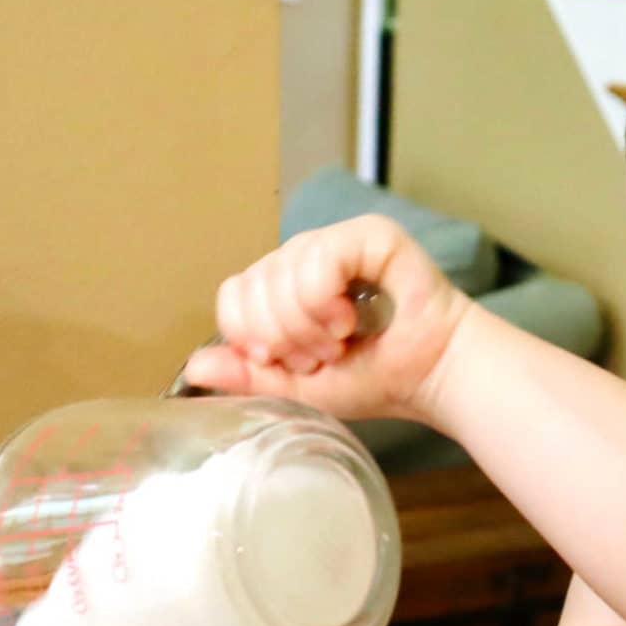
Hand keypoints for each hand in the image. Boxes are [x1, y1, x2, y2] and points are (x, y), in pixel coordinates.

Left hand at [180, 214, 473, 425]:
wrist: (431, 376)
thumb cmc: (374, 378)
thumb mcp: (298, 390)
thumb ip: (249, 378)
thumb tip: (195, 370)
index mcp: (281, 287)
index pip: (232, 296)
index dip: (249, 336)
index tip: (286, 362)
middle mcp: (302, 256)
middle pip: (251, 287)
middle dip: (281, 338)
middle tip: (321, 356)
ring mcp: (333, 242)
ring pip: (280, 275)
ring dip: (306, 327)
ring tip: (340, 341)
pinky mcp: (366, 235)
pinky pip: (316, 262)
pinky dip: (324, 303)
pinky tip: (350, 320)